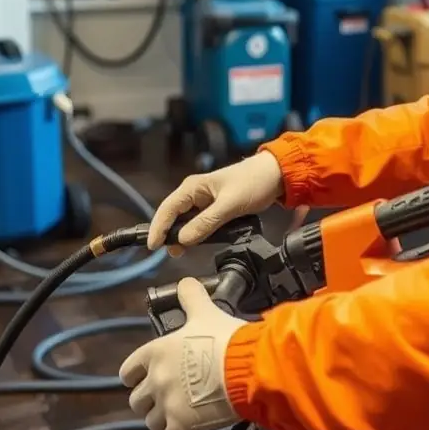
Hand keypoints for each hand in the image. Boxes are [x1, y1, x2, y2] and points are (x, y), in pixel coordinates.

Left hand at [119, 278, 245, 429]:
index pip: (128, 371)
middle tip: (168, 396)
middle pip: (137, 400)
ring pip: (150, 421)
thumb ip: (191, 296)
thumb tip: (186, 282)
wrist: (248, 366)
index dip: (136, 374)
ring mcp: (167, 405)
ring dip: (162, 420)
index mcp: (155, 353)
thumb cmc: (226, 339)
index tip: (146, 376)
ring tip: (178, 414)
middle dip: (150, 399)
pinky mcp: (181, 426)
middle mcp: (155, 380)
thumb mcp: (206, 312)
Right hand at [149, 151, 284, 255]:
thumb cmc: (252, 183)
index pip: (167, 209)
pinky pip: (200, 223)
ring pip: (186, 221)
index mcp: (192, 187)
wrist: (275, 175)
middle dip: (169, 234)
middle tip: (171, 254)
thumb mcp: (229, 204)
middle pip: (174, 216)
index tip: (153, 247)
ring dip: (184, 236)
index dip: (158, 228)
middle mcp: (194, 193)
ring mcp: (204, 201)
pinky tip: (198, 244)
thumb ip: (206, 222)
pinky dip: (197, 234)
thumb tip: (182, 240)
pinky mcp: (215, 208)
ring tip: (182, 253)